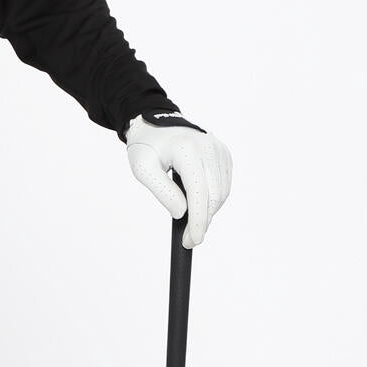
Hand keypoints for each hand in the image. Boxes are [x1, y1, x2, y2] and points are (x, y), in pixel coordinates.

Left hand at [125, 113, 231, 248]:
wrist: (156, 125)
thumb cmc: (147, 147)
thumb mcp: (143, 170)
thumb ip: (163, 192)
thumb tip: (183, 213)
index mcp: (187, 149)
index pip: (199, 192)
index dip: (198, 220)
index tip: (192, 240)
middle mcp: (209, 147)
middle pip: (214, 196)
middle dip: (203, 221)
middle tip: (189, 239)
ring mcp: (219, 150)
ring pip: (222, 193)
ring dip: (209, 212)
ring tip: (191, 221)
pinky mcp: (224, 154)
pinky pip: (224, 184)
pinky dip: (213, 199)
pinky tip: (198, 203)